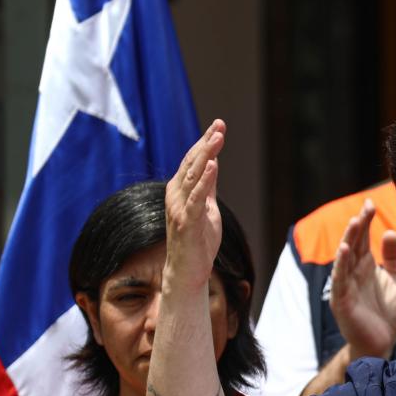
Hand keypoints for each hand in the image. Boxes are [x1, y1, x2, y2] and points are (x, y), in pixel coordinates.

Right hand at [164, 120, 226, 291]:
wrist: (189, 270)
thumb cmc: (198, 240)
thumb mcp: (208, 207)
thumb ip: (208, 186)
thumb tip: (213, 162)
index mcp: (180, 190)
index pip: (193, 160)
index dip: (205, 142)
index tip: (219, 125)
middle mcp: (176, 195)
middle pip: (192, 163)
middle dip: (206, 143)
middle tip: (220, 125)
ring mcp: (179, 208)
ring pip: (193, 176)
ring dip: (205, 155)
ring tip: (217, 138)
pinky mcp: (186, 222)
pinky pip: (196, 198)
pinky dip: (204, 181)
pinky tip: (212, 165)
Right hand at [330, 199, 395, 358]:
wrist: (383, 344)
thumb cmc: (387, 313)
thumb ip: (393, 258)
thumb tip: (391, 230)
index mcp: (365, 267)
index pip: (363, 238)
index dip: (365, 221)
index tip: (370, 202)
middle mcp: (353, 273)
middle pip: (353, 243)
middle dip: (358, 224)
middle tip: (366, 206)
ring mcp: (345, 286)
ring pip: (345, 259)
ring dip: (349, 239)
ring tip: (355, 221)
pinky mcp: (342, 302)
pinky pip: (340, 280)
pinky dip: (341, 265)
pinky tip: (345, 250)